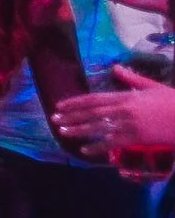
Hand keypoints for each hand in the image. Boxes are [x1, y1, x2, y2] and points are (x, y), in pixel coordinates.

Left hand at [53, 66, 174, 150]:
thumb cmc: (173, 102)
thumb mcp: (152, 87)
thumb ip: (132, 79)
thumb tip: (116, 67)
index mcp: (127, 96)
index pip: (95, 98)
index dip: (76, 102)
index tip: (60, 104)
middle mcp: (124, 109)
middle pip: (92, 112)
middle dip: (72, 115)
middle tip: (54, 119)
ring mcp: (129, 124)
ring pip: (98, 127)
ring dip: (79, 129)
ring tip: (63, 131)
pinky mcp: (136, 138)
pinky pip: (112, 143)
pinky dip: (97, 146)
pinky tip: (84, 150)